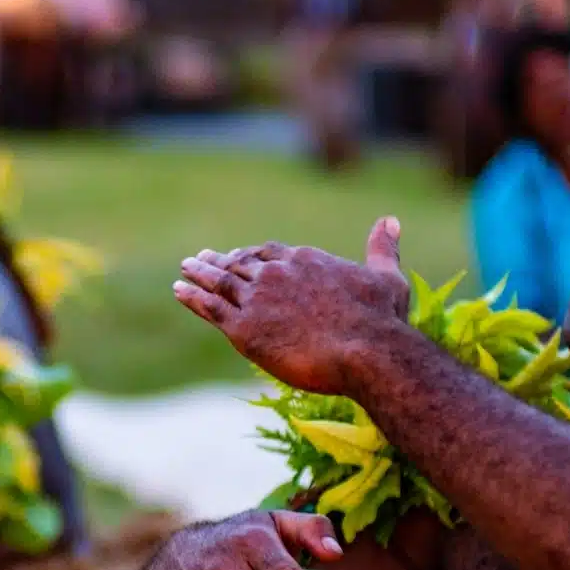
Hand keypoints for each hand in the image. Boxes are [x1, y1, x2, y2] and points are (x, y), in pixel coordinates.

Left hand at [175, 217, 408, 393]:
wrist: (365, 350)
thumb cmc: (380, 319)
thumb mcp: (385, 276)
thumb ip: (382, 248)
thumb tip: (390, 220)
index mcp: (305, 260)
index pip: (270, 253)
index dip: (253, 255)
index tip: (240, 255)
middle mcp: (276, 274)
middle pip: (240, 264)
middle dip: (220, 261)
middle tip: (201, 258)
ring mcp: (257, 300)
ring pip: (220, 282)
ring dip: (199, 274)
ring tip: (185, 269)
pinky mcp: (244, 328)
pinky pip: (210, 307)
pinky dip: (192, 297)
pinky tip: (179, 290)